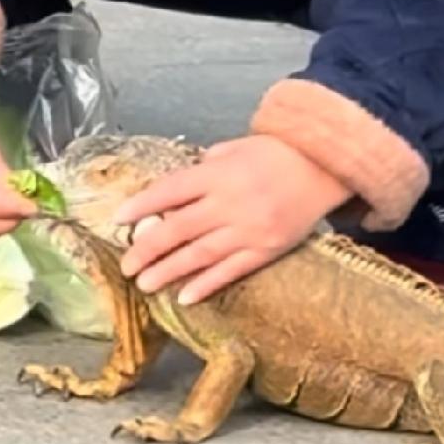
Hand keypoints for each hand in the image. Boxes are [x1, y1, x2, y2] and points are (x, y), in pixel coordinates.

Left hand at [115, 135, 350, 304]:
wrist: (325, 167)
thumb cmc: (277, 153)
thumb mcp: (235, 147)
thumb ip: (203, 167)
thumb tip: (173, 191)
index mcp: (219, 173)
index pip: (170, 191)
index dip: (142, 206)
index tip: (119, 220)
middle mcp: (231, 202)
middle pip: (180, 228)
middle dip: (148, 247)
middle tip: (126, 264)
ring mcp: (250, 229)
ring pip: (201, 254)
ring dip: (170, 270)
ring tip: (144, 283)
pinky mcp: (267, 250)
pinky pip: (232, 270)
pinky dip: (207, 283)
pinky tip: (185, 296)